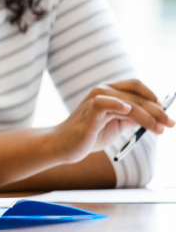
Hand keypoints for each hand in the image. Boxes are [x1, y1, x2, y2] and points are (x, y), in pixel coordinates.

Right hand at [52, 79, 173, 163]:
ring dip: (147, 116)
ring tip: (160, 130)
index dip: (152, 95)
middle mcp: (102, 91)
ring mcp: (95, 101)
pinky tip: (127, 110)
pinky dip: (116, 104)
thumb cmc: (90, 134)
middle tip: (171, 123)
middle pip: (136, 97)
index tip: (165, 110)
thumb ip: (131, 118)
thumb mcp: (116, 124)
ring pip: (128, 103)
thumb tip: (155, 117)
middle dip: (157, 111)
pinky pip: (103, 103)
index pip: (135, 86)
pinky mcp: (89, 113)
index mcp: (108, 92)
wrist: (66, 145)